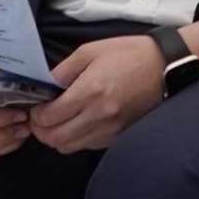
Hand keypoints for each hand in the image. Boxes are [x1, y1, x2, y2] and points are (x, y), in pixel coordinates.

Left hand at [27, 36, 164, 153]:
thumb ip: (63, 71)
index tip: (34, 106)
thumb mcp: (88, 51)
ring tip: (56, 121)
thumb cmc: (126, 54)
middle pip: (55, 139)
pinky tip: (76, 123)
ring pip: (69, 147)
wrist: (163, 67)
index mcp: (89, 92)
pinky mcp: (119, 136)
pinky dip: (75, 139)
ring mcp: (110, 130)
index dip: (35, 115)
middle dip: (41, 130)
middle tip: (39, 117)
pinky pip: (87, 146)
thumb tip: (45, 87)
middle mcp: (99, 116)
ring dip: (56, 137)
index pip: (50, 118)